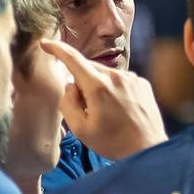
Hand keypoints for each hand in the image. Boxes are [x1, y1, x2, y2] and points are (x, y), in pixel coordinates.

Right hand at [40, 39, 166, 159]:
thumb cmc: (112, 142)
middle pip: (89, 68)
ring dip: (99, 87)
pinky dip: (114, 90)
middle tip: (87, 109)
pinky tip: (121, 109)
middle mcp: (117, 76)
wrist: (147, 149)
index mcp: (98, 86)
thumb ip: (67, 103)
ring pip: (105, 75)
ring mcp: (132, 78)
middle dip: (81, 83)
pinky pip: (121, 80)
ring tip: (107, 113)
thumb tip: (70, 85)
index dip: (57, 49)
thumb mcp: (80, 129)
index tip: (45, 43)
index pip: (73, 59)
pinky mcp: (143, 83)